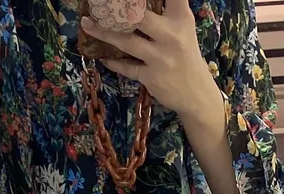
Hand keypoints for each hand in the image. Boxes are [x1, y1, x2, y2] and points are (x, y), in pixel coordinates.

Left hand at [81, 0, 220, 119]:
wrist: (196, 94)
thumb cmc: (186, 56)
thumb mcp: (183, 29)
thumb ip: (168, 11)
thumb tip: (134, 7)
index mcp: (181, 19)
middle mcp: (170, 36)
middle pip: (140, 16)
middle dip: (119, 8)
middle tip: (100, 3)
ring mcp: (159, 58)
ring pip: (127, 41)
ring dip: (104, 32)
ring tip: (87, 23)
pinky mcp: (150, 77)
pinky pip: (126, 67)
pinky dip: (113, 61)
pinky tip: (102, 55)